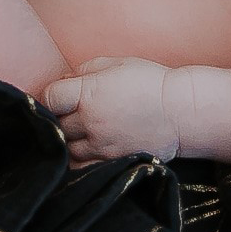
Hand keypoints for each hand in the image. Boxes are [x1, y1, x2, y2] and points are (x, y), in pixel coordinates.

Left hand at [41, 57, 183, 165]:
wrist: (183, 112)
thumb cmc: (150, 82)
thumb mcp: (117, 64)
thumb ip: (84, 71)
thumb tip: (63, 81)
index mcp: (89, 92)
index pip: (49, 98)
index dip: (48, 97)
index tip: (56, 98)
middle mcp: (91, 121)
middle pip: (55, 125)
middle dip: (57, 119)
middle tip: (66, 115)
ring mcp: (101, 145)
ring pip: (65, 149)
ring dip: (66, 141)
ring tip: (76, 133)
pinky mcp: (111, 161)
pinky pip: (81, 167)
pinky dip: (77, 161)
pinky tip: (84, 150)